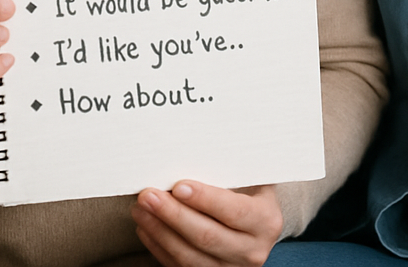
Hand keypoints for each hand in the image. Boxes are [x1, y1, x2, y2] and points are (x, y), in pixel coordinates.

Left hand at [132, 181, 283, 266]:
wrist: (256, 223)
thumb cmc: (248, 190)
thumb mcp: (250, 177)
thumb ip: (229, 168)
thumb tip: (190, 151)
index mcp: (266, 221)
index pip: (233, 211)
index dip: (205, 199)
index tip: (178, 186)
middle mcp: (252, 251)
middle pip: (207, 236)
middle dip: (173, 215)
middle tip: (148, 195)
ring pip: (189, 257)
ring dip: (160, 232)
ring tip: (141, 209)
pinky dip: (159, 247)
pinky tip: (146, 227)